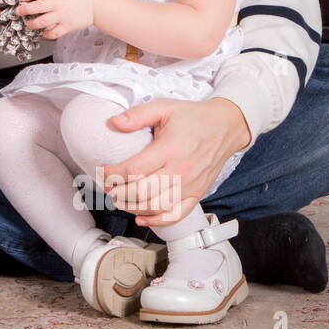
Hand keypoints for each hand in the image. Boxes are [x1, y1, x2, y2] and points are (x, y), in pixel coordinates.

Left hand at [11, 0, 95, 39]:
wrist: (98, 4)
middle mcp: (58, 3)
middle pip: (36, 7)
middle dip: (24, 10)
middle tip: (19, 11)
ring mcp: (62, 15)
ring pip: (41, 22)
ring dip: (32, 24)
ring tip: (29, 24)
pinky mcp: (67, 26)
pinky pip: (53, 33)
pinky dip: (46, 34)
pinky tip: (44, 33)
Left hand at [99, 97, 250, 226]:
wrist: (225, 126)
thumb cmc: (193, 117)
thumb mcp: (164, 107)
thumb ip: (137, 115)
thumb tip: (113, 121)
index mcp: (169, 149)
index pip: (134, 169)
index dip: (113, 173)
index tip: (102, 170)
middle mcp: (180, 171)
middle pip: (141, 192)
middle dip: (118, 192)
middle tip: (107, 187)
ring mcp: (189, 186)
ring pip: (156, 207)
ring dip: (132, 207)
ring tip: (119, 199)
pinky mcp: (197, 194)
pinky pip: (176, 215)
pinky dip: (157, 221)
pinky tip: (142, 219)